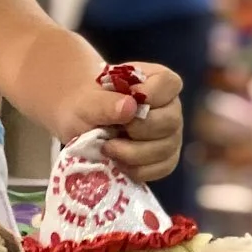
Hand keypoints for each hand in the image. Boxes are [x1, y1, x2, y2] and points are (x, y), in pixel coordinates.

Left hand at [61, 63, 185, 184]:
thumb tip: (130, 107)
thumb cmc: (86, 105)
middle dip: (139, 130)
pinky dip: (138, 169)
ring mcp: (171, 135)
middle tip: (112, 130)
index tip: (127, 100)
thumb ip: (104, 102)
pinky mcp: (166, 158)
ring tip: (108, 148)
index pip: (169, 83)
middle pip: (171, 121)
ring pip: (166, 148)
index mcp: (156, 81)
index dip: (151, 94)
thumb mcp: (86, 101)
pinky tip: (119, 163)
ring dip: (133, 153)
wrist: (81, 124)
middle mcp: (170, 107)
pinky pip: (163, 168)